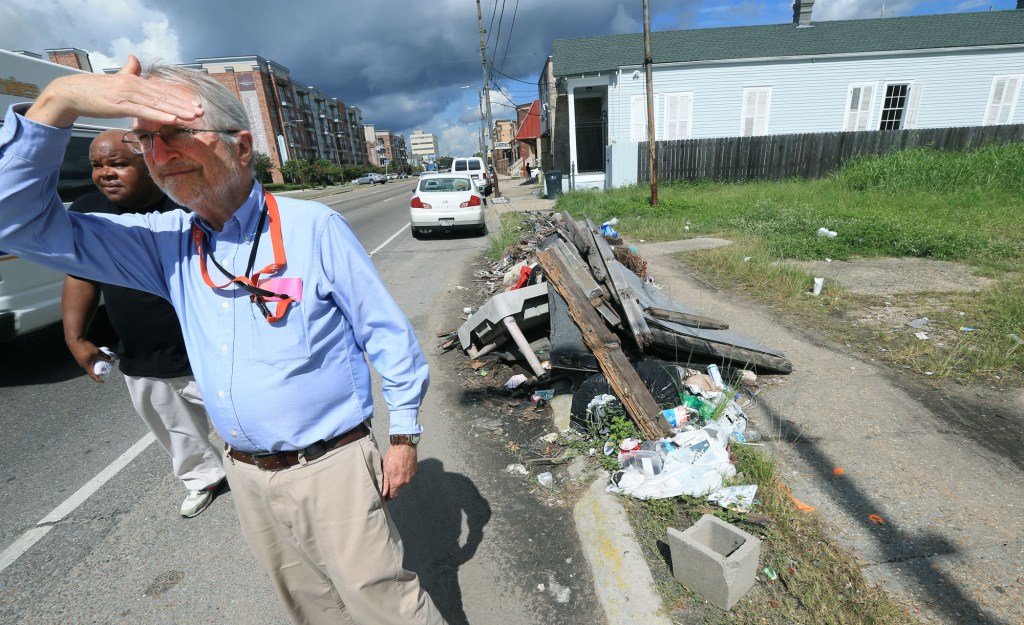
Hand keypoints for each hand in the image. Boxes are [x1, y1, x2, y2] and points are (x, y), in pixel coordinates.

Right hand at [26, 55, 204, 128]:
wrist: (72, 92)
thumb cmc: (95, 90)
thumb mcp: (116, 80)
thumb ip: (128, 70)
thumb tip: (134, 58)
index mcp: (135, 81)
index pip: (162, 89)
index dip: (180, 96)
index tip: (196, 103)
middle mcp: (134, 85)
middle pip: (164, 96)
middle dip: (184, 104)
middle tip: (201, 111)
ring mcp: (127, 94)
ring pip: (157, 103)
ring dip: (177, 110)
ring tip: (193, 116)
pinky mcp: (120, 105)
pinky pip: (143, 110)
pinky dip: (159, 114)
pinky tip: (172, 118)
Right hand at [68, 338, 110, 382]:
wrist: (75, 341)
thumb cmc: (85, 348)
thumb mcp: (97, 352)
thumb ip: (104, 356)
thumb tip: (112, 359)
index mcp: (86, 366)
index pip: (92, 375)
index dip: (98, 379)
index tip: (102, 381)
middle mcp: (83, 365)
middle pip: (91, 371)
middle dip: (97, 372)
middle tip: (103, 371)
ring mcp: (80, 361)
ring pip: (89, 366)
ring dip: (94, 366)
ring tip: (101, 364)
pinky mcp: (80, 357)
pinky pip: (87, 362)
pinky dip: (92, 362)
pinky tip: (95, 358)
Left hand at [381, 443, 416, 500]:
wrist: (404, 445)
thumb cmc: (393, 456)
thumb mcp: (385, 469)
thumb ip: (385, 483)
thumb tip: (383, 493)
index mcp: (397, 482)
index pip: (392, 496)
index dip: (388, 497)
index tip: (384, 496)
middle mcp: (405, 482)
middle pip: (398, 489)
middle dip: (393, 487)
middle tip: (388, 479)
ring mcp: (411, 476)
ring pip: (403, 482)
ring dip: (398, 479)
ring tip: (394, 470)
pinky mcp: (414, 471)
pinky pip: (408, 476)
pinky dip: (404, 474)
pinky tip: (400, 466)